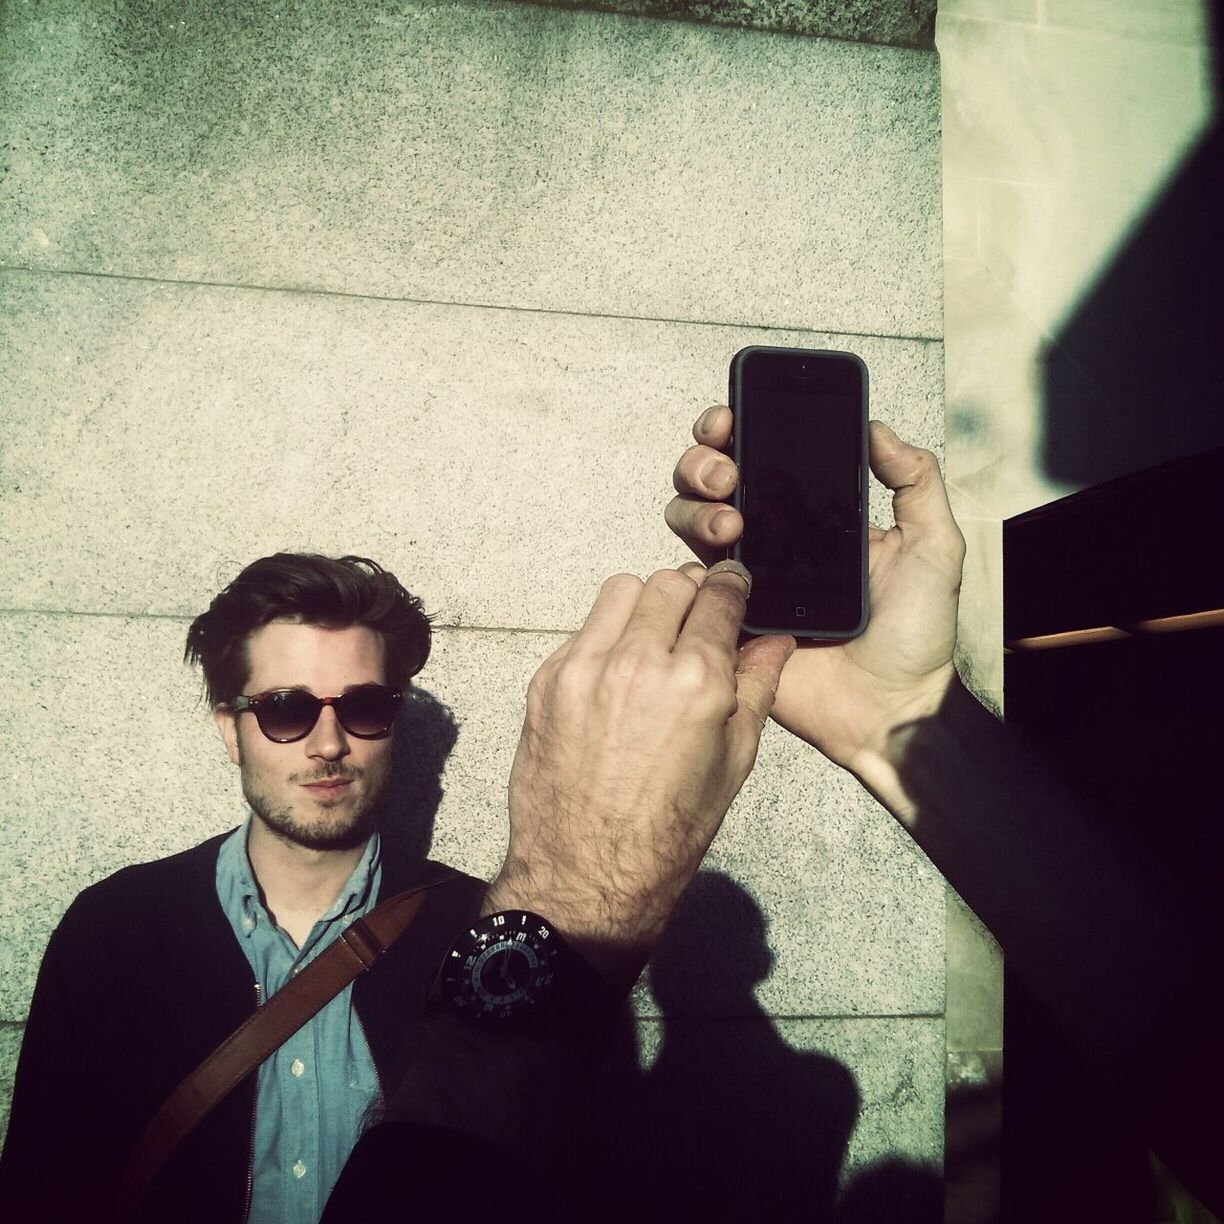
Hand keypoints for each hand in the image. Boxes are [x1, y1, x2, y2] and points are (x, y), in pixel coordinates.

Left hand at [483, 564, 794, 987]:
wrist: (587, 875)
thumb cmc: (671, 830)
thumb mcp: (734, 762)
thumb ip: (758, 688)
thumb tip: (777, 640)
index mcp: (696, 682)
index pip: (719, 598)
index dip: (733, 586)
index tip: (734, 586)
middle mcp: (638, 661)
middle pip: (670, 584)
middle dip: (690, 594)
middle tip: (696, 619)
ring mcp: (585, 667)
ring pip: (621, 592)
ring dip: (645, 605)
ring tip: (653, 639)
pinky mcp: (547, 680)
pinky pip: (584, 629)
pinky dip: (606, 637)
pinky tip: (616, 675)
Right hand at [665, 406, 965, 778]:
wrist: (891, 708)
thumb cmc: (916, 634)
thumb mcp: (934, 544)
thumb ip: (915, 480)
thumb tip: (875, 427)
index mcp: (813, 513)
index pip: (762, 455)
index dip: (736, 428)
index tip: (734, 416)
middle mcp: (771, 538)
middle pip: (709, 480)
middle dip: (704, 461)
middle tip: (728, 473)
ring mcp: (743, 578)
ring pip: (688, 520)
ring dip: (695, 506)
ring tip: (732, 523)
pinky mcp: (726, 619)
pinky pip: (688, 583)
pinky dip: (690, 566)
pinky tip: (717, 567)